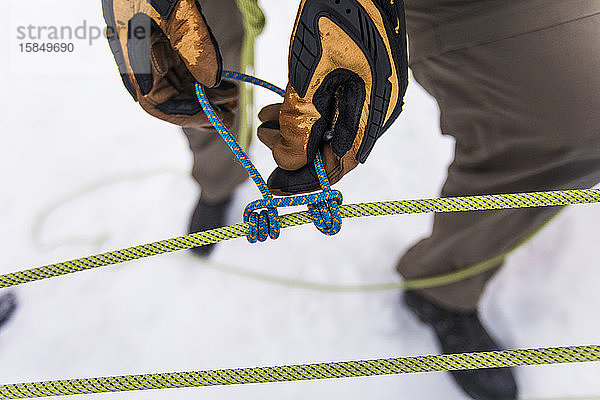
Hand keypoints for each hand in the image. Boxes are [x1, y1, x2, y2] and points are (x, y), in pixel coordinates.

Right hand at [101, 0, 236, 128]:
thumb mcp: (175, 8)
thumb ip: (192, 45)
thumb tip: (210, 82)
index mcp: (132, 52)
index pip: (154, 102)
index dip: (184, 115)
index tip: (214, 118)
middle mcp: (139, 55)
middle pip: (168, 97)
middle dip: (201, 108)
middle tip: (231, 114)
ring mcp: (150, 47)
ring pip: (177, 83)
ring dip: (204, 95)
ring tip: (232, 98)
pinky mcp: (162, 38)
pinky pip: (181, 66)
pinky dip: (201, 77)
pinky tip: (222, 83)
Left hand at [258, 0, 408, 194]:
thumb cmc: (335, 19)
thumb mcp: (310, 75)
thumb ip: (301, 125)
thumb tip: (289, 162)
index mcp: (372, 114)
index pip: (338, 164)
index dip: (305, 180)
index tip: (274, 186)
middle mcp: (376, 109)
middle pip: (333, 148)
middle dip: (295, 150)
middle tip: (264, 143)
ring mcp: (371, 93)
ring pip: (329, 126)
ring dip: (295, 129)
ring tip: (265, 122)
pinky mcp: (361, 78)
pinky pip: (332, 106)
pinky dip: (305, 110)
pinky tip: (279, 106)